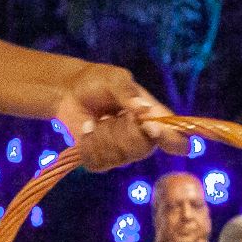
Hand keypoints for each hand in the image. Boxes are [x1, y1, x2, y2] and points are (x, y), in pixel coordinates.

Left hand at [50, 67, 191, 172]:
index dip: (169, 138)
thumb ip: (127, 92)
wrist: (68, 91)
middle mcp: (141, 137)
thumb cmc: (97, 81)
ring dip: (104, 135)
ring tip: (98, 119)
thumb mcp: (114, 79)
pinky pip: (99, 162)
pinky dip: (89, 144)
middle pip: (143, 149)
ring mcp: (121, 151)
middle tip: (111, 114)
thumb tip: (144, 109)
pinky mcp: (101, 159)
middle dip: (123, 131)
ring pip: (120, 157)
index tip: (150, 127)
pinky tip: (88, 130)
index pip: (173, 137)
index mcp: (153, 117)